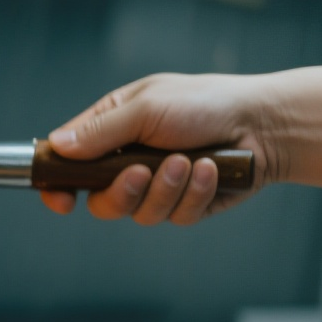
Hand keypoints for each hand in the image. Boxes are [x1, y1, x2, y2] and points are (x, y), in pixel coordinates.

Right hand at [40, 73, 282, 225]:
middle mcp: (128, 162)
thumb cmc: (205, 103)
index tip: (62, 200)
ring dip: (165, 189)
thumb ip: (102, 132)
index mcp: (111, 131)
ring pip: (138, 214)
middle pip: (100, 201)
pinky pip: (174, 217)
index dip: (58, 186)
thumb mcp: (147, 109)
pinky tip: (210, 170)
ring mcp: (156, 187)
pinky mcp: (183, 206)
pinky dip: (193, 194)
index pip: (68, 164)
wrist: (264, 124)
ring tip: (190, 161)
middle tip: (140, 172)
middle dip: (121, 192)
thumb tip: (58, 146)